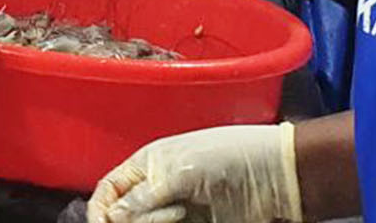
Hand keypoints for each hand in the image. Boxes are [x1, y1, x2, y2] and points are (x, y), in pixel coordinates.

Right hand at [88, 124, 302, 222]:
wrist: (274, 177)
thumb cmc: (225, 159)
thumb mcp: (178, 172)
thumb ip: (142, 196)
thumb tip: (111, 216)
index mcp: (146, 165)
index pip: (108, 190)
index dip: (100, 208)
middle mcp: (155, 189)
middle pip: (123, 215)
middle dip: (131, 221)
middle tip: (169, 217)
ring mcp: (175, 212)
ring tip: (182, 217)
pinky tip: (183, 222)